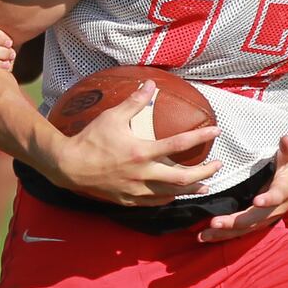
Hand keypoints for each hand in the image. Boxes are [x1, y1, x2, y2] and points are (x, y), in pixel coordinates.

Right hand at [47, 81, 221, 206]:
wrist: (68, 166)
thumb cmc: (90, 139)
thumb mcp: (112, 116)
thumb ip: (135, 101)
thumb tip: (151, 84)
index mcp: (142, 151)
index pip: (179, 144)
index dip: (200, 137)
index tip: (216, 132)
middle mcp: (143, 174)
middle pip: (183, 178)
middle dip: (204, 172)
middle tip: (218, 167)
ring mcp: (136, 190)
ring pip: (171, 194)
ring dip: (191, 189)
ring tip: (204, 185)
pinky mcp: (128, 200)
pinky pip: (155, 203)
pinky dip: (169, 198)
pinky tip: (175, 195)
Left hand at [197, 135, 287, 241]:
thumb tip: (286, 139)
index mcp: (285, 190)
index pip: (277, 195)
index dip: (269, 199)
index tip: (258, 201)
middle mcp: (275, 207)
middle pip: (255, 218)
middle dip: (235, 222)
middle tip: (215, 223)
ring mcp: (267, 215)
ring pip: (246, 228)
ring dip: (225, 233)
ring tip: (204, 236)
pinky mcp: (260, 219)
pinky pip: (243, 229)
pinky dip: (226, 234)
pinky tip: (208, 236)